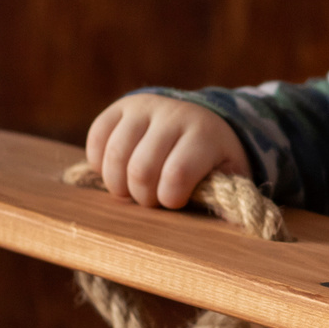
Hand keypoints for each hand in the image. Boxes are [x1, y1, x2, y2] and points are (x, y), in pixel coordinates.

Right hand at [84, 94, 247, 208]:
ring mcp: (145, 107)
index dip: (169, 197)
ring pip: (115, 154)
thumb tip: (231, 221)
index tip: (174, 202)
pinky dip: (100, 163)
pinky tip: (117, 171)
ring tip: (132, 190)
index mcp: (204, 135)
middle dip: (143, 196)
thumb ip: (227, 197)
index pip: (177, 173)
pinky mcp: (121, 106)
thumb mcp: (230, 175)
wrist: (202, 119)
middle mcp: (174, 115)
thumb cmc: (214, 159)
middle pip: (141, 169)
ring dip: (118, 184)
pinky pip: (97, 137)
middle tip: (151, 200)